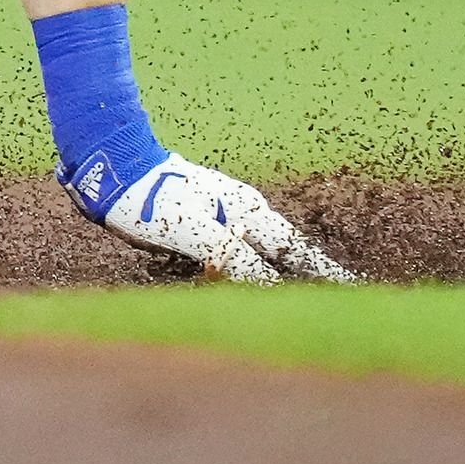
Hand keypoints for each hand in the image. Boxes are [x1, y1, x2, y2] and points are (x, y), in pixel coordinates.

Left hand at [87, 153, 353, 282]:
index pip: (296, 251)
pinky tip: (249, 278)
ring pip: (260, 247)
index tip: (352, 291)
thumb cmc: (152, 201)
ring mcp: (221, 212)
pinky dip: (248, 266)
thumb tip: (270, 287)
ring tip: (301, 293)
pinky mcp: (199, 218)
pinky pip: (234, 248)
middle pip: (284, 249)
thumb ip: (235, 259)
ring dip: (280, 269)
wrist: (111, 167)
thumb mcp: (196, 233)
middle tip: (337, 296)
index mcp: (247, 212)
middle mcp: (241, 210)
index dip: (322, 273)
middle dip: (308, 273)